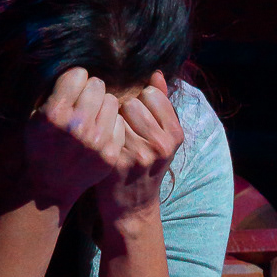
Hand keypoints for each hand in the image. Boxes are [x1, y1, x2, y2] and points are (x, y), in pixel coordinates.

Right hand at [0, 67, 136, 215]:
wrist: (50, 185)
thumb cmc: (41, 145)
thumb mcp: (35, 116)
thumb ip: (55, 92)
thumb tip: (80, 70)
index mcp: (54, 113)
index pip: (79, 74)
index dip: (75, 79)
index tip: (72, 88)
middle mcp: (76, 126)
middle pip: (98, 85)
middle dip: (91, 90)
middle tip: (84, 102)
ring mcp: (96, 141)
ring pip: (112, 101)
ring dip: (103, 105)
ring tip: (93, 116)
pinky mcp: (110, 153)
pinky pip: (120, 122)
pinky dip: (112, 124)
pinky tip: (100, 131)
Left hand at [94, 71, 183, 227]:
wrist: (132, 203)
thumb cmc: (146, 164)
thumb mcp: (162, 137)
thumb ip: (162, 103)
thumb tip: (156, 73)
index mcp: (175, 135)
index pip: (151, 94)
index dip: (140, 101)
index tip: (138, 116)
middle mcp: (160, 144)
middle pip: (132, 102)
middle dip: (125, 111)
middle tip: (124, 128)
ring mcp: (138, 154)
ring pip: (116, 113)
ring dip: (111, 120)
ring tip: (115, 136)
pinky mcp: (116, 161)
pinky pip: (104, 129)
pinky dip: (101, 132)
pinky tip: (104, 144)